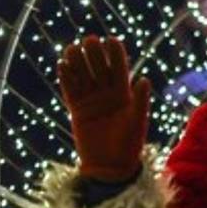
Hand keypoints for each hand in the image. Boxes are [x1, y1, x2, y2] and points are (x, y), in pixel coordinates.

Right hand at [59, 36, 151, 181]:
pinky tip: (62, 64)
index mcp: (124, 93)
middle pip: (99, 68)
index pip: (119, 68)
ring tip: (72, 48)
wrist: (109, 167)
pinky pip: (70, 90)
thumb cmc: (128, 145)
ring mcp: (91, 101)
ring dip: (78, 62)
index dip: (115, 54)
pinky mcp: (77, 110)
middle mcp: (107, 93)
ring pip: (83, 76)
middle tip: (90, 40)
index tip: (111, 40)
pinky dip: (66, 78)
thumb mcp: (137, 121)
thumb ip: (140, 101)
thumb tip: (144, 79)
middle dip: (95, 53)